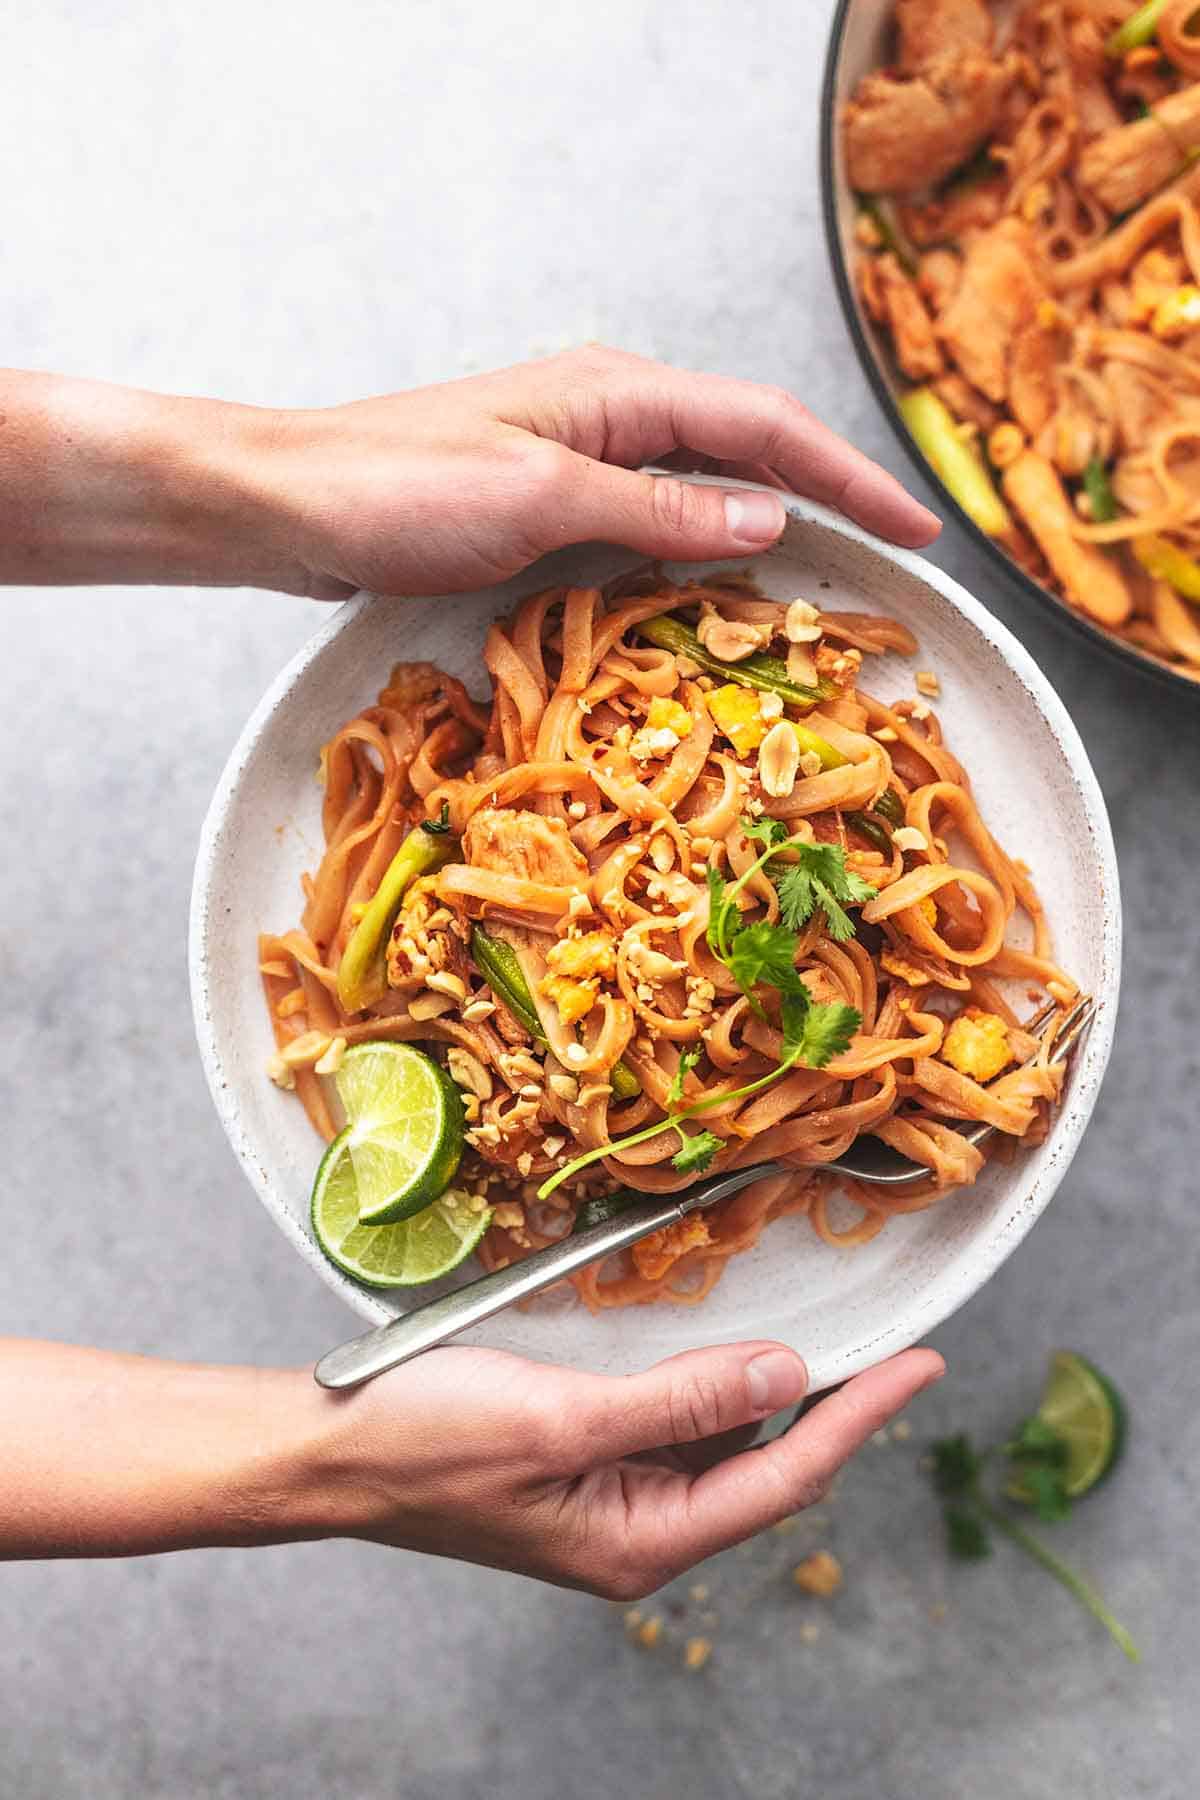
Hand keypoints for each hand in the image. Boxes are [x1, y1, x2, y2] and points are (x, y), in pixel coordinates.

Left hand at [248, 345, 939, 598]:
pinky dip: (704, 557)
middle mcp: (609, 417)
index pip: (765, 428)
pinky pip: (655, 526)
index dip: (851, 479)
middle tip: (902, 562)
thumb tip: (771, 518)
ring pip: (705, 492)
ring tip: (838, 582)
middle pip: (748, 453)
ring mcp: (580, 460)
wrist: (289, 505)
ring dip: (772, 530)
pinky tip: (723, 594)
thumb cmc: (396, 489)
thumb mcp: (538, 497)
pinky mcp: (550, 506)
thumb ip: (657, 510)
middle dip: (830, 499)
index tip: (921, 532)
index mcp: (617, 393)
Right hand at [318, 1340, 943, 1595]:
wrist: (327, 1451)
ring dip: (775, 1392)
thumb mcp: (562, 1416)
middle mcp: (637, 1528)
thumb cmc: (427, 1441)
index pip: (784, 1477)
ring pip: (723, 1446)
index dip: (860, 1417)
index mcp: (640, 1541)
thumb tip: (784, 1372)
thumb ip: (679, 1400)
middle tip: (894, 1343)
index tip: (922, 1365)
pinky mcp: (583, 1459)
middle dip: (834, 1408)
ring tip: (837, 1338)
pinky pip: (673, 1424)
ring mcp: (610, 1495)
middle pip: (765, 1467)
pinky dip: (713, 1384)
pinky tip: (731, 1346)